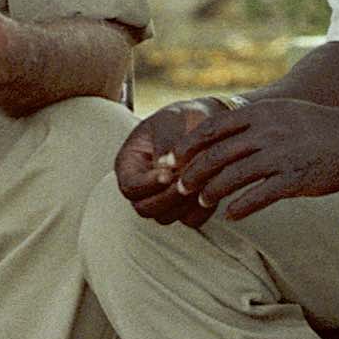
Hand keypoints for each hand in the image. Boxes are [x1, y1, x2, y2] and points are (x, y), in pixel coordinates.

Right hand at [111, 98, 232, 227]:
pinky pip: (190, 220)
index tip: (167, 174)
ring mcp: (162, 198)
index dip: (147, 184)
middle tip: (187, 181)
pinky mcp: (184, 205)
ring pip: (166, 217)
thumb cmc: (181, 118)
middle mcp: (142, 186)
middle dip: (167, 197)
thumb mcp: (170, 121)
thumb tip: (164, 165)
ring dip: (184, 204)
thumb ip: (166, 142)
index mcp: (129, 164)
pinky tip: (210, 188)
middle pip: (144, 208)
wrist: (202, 121)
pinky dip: (200, 210)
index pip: (130, 186)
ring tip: (201, 181)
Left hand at [152, 98, 338, 224]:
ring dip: (212, 192)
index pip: (212, 128)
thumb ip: (253, 122)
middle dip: (193, 172)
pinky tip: (231, 215)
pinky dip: (240, 208)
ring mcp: (281, 155)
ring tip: (202, 201)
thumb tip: (220, 136)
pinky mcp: (295, 178)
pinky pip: (259, 196)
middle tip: (180, 186)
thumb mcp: (283, 113)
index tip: (175, 161)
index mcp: (261, 113)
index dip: (189, 146)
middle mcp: (268, 131)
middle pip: (217, 154)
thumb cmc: (318, 127)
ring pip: (233, 177)